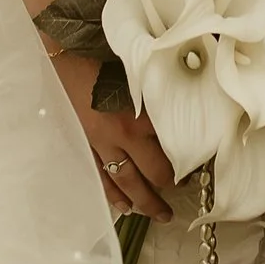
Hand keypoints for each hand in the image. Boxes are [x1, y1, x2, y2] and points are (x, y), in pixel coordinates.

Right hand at [51, 49, 177, 219]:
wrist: (63, 48)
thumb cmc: (104, 51)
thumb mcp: (141, 68)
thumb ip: (163, 87)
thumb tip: (192, 93)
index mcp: (142, 114)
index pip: (174, 148)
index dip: (191, 159)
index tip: (201, 163)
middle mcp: (124, 135)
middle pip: (154, 173)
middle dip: (171, 185)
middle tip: (185, 189)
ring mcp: (101, 144)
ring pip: (127, 183)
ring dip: (146, 202)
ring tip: (162, 215)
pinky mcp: (84, 144)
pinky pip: (100, 177)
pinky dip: (113, 195)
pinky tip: (125, 208)